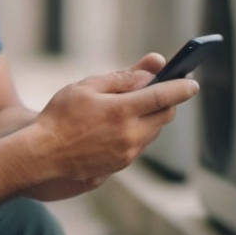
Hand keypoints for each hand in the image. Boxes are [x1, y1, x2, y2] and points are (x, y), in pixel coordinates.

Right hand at [33, 53, 197, 181]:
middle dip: (164, 101)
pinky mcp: (122, 164)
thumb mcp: (87, 86)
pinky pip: (140, 144)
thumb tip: (152, 70)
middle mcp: (130, 135)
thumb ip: (123, 77)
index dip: (182, 87)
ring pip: (154, 131)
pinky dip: (137, 131)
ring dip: (149, 117)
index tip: (192, 82)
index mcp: (122, 111)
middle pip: (165, 115)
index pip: (164, 96)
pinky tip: (117, 126)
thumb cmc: (60, 116)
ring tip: (127, 107)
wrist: (43, 154)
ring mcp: (128, 153)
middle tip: (154, 89)